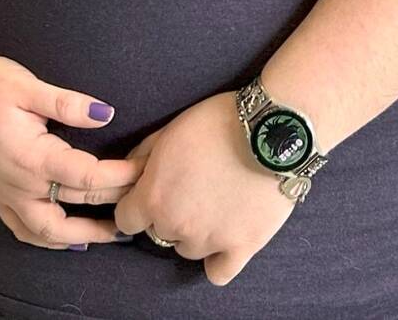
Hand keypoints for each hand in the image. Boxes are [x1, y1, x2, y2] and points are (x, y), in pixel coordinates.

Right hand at [0, 55, 140, 249]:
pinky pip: (23, 229)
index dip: (121, 175)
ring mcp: (7, 194)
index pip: (87, 176)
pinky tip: (68, 241)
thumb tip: (107, 114)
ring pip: (49, 231)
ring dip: (84, 235)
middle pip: (76, 203)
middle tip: (144, 195)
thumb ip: (67, 103)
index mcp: (32, 157)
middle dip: (114, 201)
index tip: (146, 167)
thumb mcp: (25, 85)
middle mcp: (20, 184)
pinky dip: (48, 239)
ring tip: (115, 233)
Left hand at [113, 93, 294, 286]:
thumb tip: (127, 173)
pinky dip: (218, 260)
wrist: (271, 129)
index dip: (138, 205)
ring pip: (188, 250)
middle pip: (159, 233)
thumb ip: (142, 157)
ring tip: (217, 204)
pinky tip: (225, 239)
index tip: (153, 194)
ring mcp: (209, 239)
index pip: (126, 220)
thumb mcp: (169, 130)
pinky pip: (218, 273)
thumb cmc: (219, 123)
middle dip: (170, 214)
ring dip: (196, 233)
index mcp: (153, 196)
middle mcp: (176, 224)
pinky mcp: (242, 247)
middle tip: (193, 190)